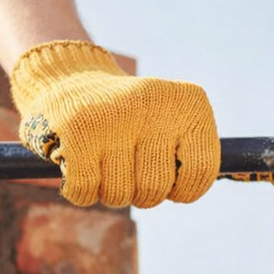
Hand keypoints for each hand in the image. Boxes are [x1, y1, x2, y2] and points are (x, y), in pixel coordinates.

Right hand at [11, 40, 219, 207]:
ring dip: (109, 191)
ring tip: (104, 162)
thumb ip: (189, 159)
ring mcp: (113, 115)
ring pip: (120, 194)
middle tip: (129, 168)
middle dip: (141, 192)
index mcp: (188, 103)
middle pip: (156, 188)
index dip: (182, 189)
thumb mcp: (172, 125)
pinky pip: (85, 190)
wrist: (72, 79)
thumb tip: (189, 193)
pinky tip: (79, 164)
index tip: (169, 179)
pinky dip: (80, 190)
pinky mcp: (76, 129)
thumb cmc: (130, 118)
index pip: (201, 170)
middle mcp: (153, 104)